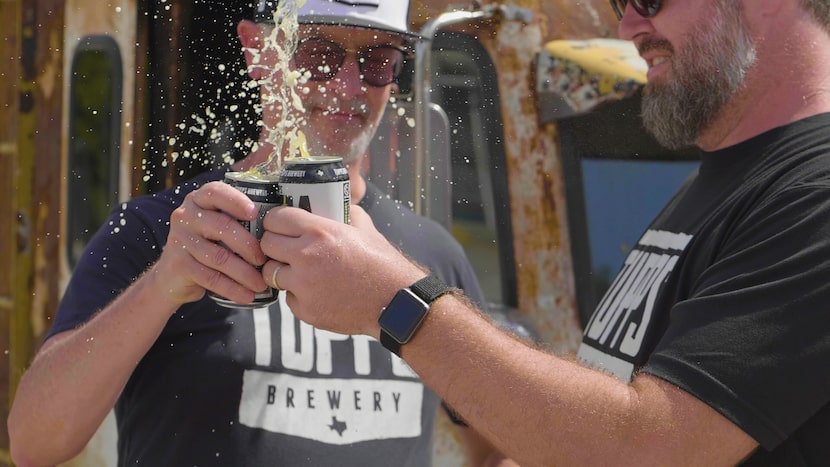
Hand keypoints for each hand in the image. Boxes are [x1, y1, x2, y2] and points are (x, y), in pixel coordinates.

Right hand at [151, 181, 268, 305]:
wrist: (173, 274)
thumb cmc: (208, 245)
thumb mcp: (218, 227)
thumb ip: (238, 220)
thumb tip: (280, 225)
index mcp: (199, 200)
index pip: (215, 192)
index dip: (236, 201)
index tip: (255, 213)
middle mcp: (186, 216)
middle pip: (222, 226)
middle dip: (249, 245)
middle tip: (266, 260)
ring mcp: (180, 239)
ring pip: (219, 256)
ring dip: (245, 273)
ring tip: (261, 283)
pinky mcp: (178, 264)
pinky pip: (210, 277)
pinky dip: (232, 288)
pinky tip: (247, 295)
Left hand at [260, 205, 425, 336]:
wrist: (395, 302)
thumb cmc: (382, 263)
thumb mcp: (365, 228)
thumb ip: (344, 214)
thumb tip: (332, 206)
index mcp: (320, 232)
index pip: (275, 218)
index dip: (275, 220)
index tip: (279, 224)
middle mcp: (306, 257)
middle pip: (266, 244)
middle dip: (273, 244)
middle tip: (284, 247)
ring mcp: (304, 286)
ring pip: (270, 273)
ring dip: (280, 270)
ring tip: (297, 271)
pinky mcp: (306, 310)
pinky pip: (288, 298)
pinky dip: (298, 295)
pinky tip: (316, 291)